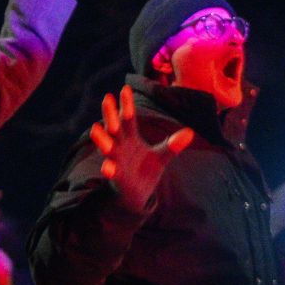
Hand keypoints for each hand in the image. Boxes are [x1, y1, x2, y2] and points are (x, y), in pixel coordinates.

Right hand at [91, 85, 194, 210]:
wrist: (136, 196)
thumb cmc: (144, 172)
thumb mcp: (161, 156)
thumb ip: (173, 145)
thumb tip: (190, 132)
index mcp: (130, 138)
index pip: (128, 118)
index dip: (126, 104)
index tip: (125, 88)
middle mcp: (120, 147)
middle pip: (114, 128)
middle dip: (110, 115)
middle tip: (106, 98)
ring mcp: (116, 161)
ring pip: (107, 148)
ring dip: (101, 139)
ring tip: (94, 128)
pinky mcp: (117, 177)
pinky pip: (111, 173)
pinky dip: (109, 169)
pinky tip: (107, 167)